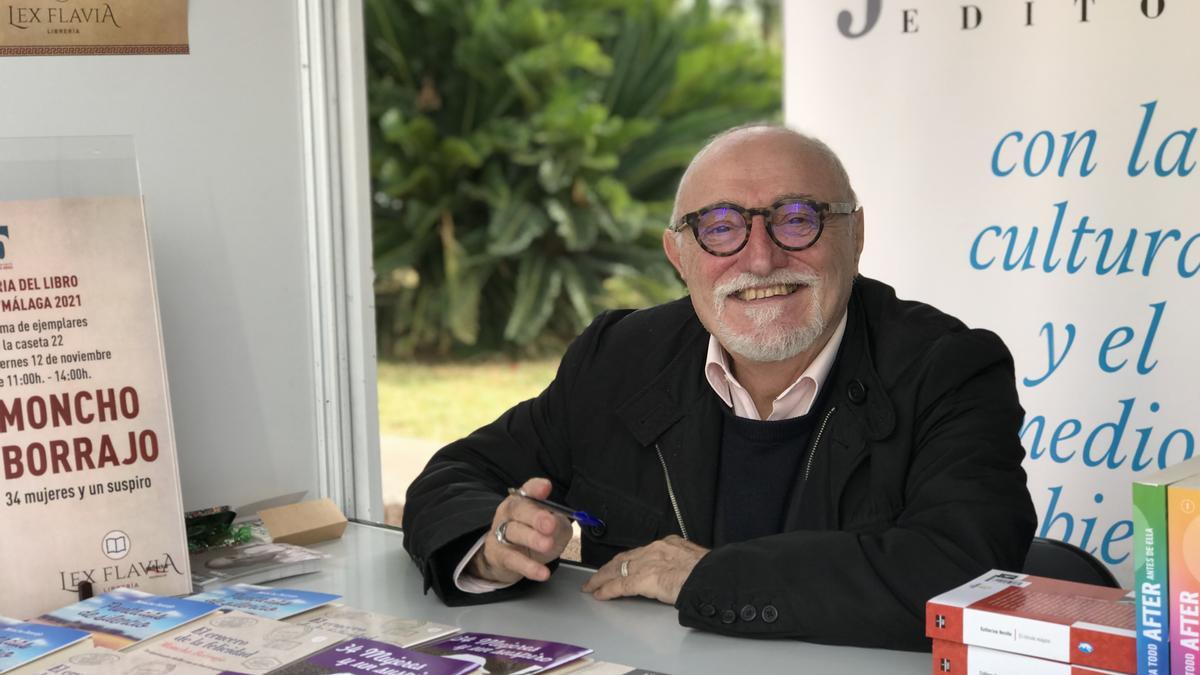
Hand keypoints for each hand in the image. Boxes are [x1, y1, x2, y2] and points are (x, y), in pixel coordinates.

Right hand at [467, 477, 572, 584]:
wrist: (509, 559)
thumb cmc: (535, 536)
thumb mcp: (554, 528)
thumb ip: (558, 523)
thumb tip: (557, 524)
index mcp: (522, 501)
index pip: (528, 490)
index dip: (536, 487)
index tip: (546, 487)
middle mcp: (509, 514)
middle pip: (519, 510)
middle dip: (535, 516)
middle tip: (550, 524)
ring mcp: (501, 533)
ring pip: (514, 532)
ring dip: (531, 538)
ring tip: (547, 545)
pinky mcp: (499, 555)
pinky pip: (513, 560)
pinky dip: (528, 567)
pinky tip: (543, 573)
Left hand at [581, 535, 709, 604]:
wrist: (713, 577)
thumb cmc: (710, 573)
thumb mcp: (696, 561)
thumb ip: (682, 564)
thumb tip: (683, 574)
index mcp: (668, 544)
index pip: (640, 552)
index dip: (627, 560)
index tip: (620, 565)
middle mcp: (655, 549)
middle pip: (624, 558)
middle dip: (609, 567)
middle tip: (597, 576)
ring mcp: (647, 563)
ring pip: (617, 569)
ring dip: (602, 578)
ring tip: (592, 586)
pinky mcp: (643, 579)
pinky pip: (619, 585)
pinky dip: (607, 590)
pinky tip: (599, 594)